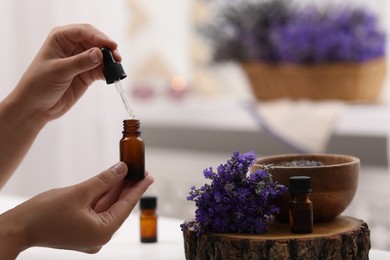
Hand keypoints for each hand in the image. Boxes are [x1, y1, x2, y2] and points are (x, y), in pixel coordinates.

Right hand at [0, 162, 153, 257]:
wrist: (17, 228)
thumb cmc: (44, 214)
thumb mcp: (79, 193)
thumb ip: (104, 180)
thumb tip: (122, 169)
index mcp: (102, 231)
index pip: (126, 205)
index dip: (138, 188)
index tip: (148, 176)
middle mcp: (99, 236)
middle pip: (118, 206)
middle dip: (128, 187)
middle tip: (139, 170)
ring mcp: (89, 234)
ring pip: (107, 207)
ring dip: (115, 190)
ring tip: (127, 172)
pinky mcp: (81, 230)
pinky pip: (97, 210)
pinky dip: (103, 196)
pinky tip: (111, 182)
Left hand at [10, 23, 120, 122]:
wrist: (36, 106)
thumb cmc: (39, 84)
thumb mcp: (59, 71)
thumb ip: (80, 62)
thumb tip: (99, 54)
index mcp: (61, 38)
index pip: (84, 32)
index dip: (99, 37)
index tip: (111, 45)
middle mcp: (72, 46)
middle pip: (96, 42)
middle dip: (107, 49)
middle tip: (117, 58)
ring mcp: (81, 60)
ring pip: (101, 56)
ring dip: (110, 61)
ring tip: (117, 68)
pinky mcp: (87, 74)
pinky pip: (101, 70)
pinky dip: (108, 72)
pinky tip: (112, 76)